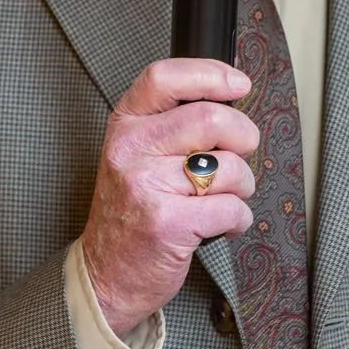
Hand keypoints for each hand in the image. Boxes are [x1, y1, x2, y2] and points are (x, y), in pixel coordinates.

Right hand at [80, 58, 258, 338]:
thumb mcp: (136, 154)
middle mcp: (132, 149)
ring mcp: (147, 186)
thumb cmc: (131, 211)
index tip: (238, 83)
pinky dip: (239, 218)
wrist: (105, 273)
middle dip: (243, 136)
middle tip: (241, 150)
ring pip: (229, 166)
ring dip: (243, 185)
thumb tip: (228, 95)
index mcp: (125, 125)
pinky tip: (221, 223)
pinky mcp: (168, 223)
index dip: (210, 74)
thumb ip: (171, 123)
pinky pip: (232, 208)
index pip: (165, 78)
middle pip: (210, 118)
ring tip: (223, 196)